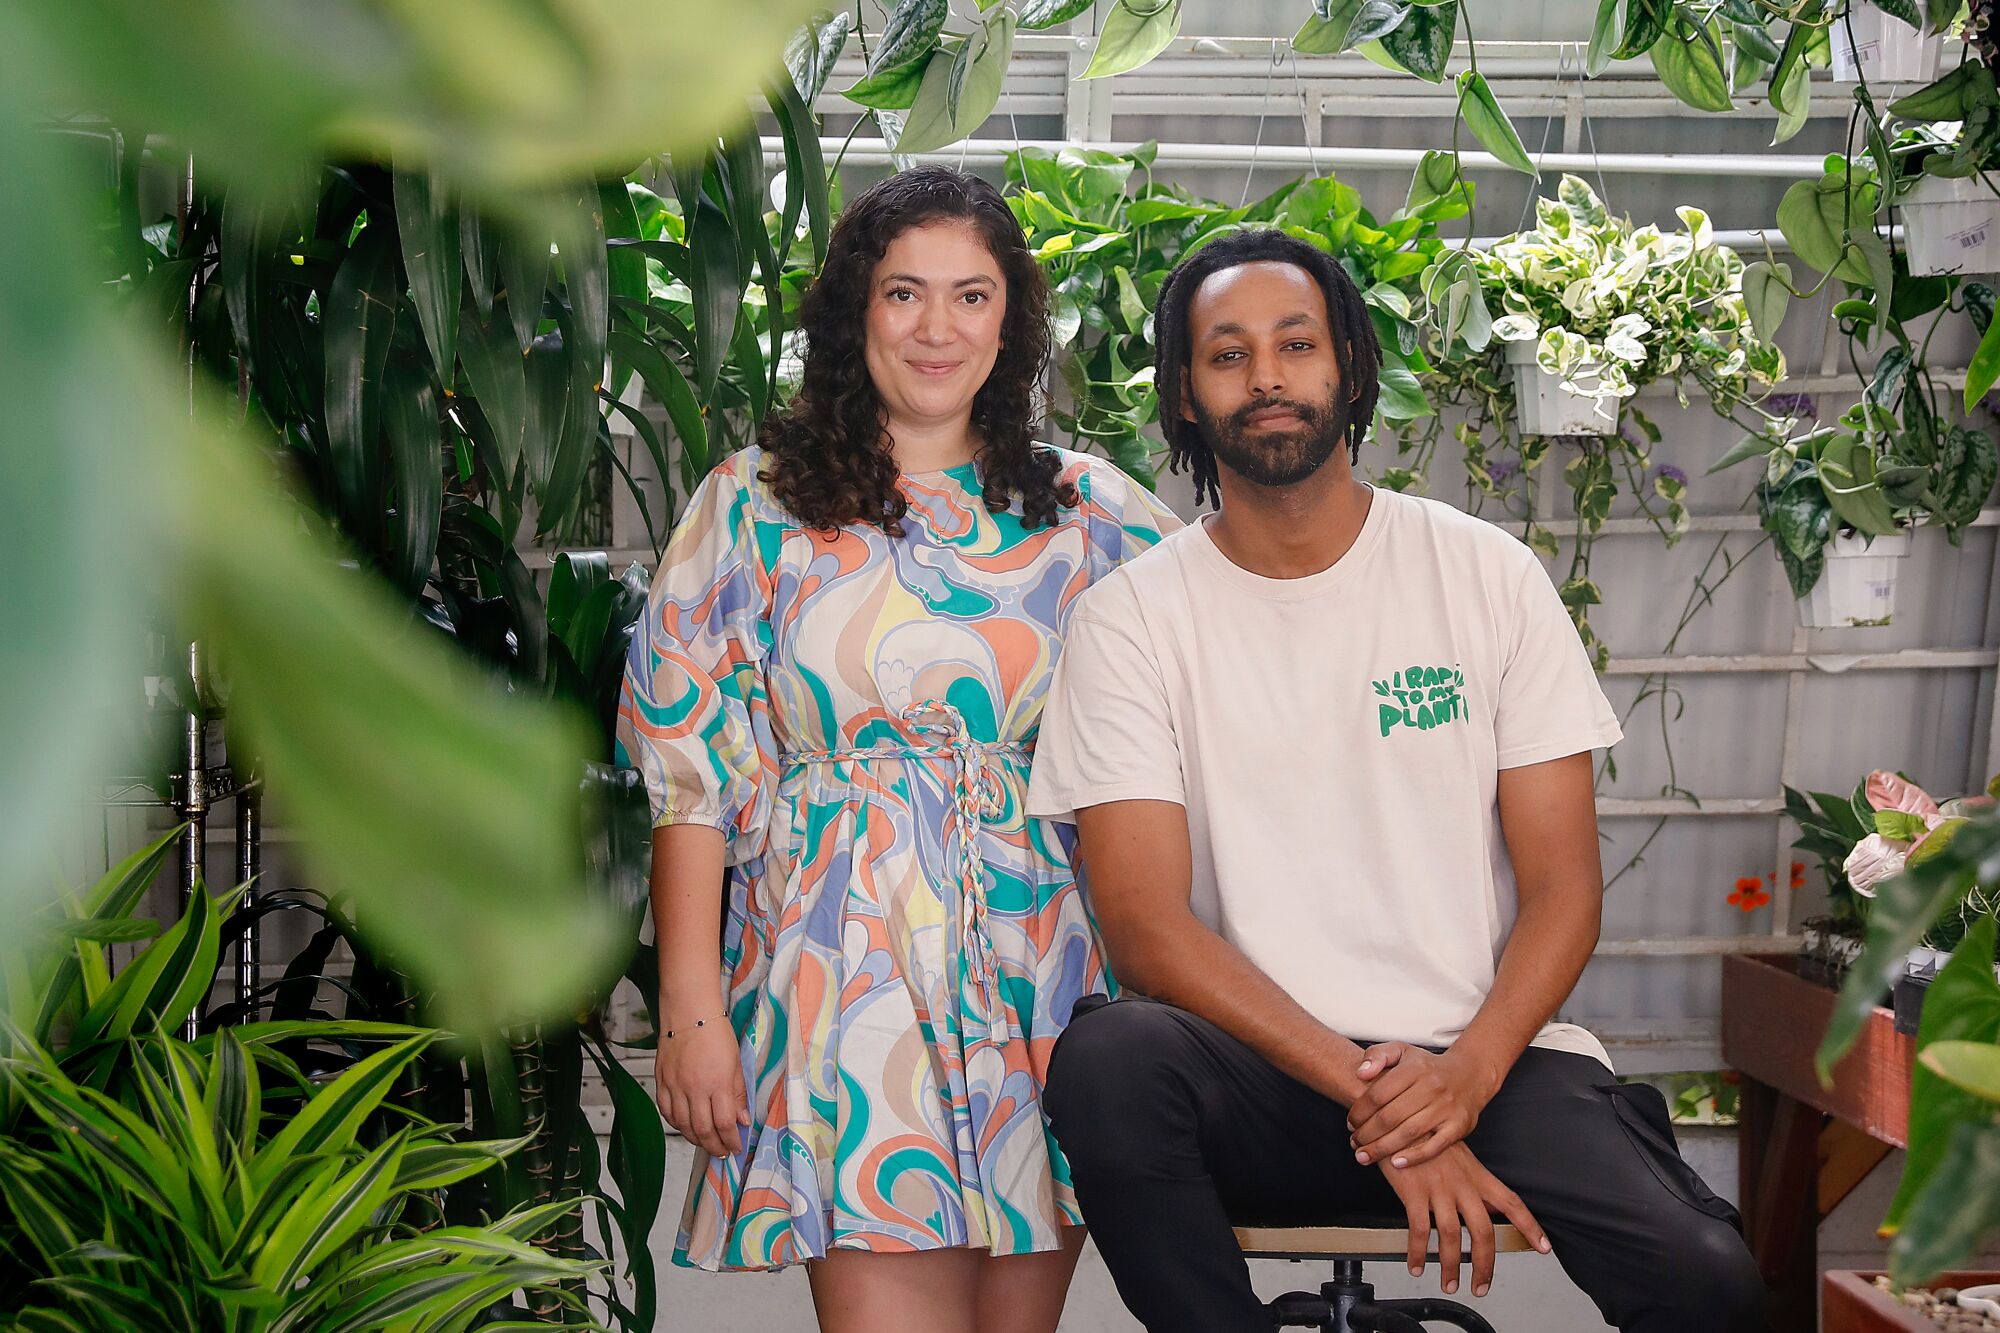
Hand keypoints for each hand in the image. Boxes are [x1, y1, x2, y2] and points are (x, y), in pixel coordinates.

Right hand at [654, 1015, 748, 1158]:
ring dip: (696, 1140)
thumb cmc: (716, 1033)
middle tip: (723, 1152)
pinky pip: (667, 1113)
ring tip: (707, 1143)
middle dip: (715, 1146)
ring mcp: (675, 1087)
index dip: (731, 1141)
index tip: (736, 1147)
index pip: (724, 1124)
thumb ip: (738, 1095)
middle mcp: (694, 1089)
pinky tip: (686, 1127)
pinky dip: (677, 1125)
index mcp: (718, 1083)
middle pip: (703, 1131)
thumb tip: (742, 1121)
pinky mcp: (661, 1082)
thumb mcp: (736, 1063)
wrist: (689, 1012)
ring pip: (683, 1126)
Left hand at [1348, 1043, 1497, 1168]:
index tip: (1349, 1123)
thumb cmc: (1427, 1067)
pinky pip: (1435, 1146)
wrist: (1469, 1074)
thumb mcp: (1401, 1050)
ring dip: (1382, 1148)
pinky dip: (1414, 1157)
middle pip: (1390, 1116)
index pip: (1377, 1094)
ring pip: (1408, 1133)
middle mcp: (1431, 1087)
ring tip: (1364, 1156)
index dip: (1359, 1112)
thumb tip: (1360, 1073)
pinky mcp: (1459, 1125)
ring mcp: (1446, 1108)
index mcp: (1413, 1069)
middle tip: (1353, 1144)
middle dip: (1366, 1134)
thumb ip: (1377, 1055)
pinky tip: (1395, 1163)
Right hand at [1378, 1141, 1550, 1298]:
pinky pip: (1418, 1230)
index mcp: (1476, 1175)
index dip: (1530, 1226)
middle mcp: (1462, 1184)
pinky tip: (1416, 1265)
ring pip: (1451, 1236)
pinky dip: (1417, 1252)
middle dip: (1484, 1264)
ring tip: (1449, 1283)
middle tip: (1481, 1286)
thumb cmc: (1425, 1135)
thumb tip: (1485, 1204)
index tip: (1543, 1247)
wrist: (1398, 1118)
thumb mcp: (1456, 1153)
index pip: (1511, 1202)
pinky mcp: (1413, 1191)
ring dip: (1450, 1265)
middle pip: (1483, 1231)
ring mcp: (1438, 1188)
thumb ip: (1470, 1180)